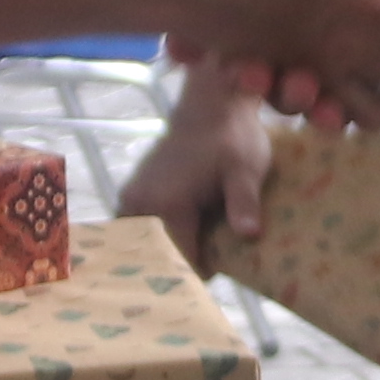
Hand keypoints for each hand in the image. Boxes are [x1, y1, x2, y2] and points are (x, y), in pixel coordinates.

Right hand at [120, 77, 280, 269]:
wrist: (210, 107)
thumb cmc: (233, 139)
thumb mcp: (247, 170)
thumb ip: (245, 202)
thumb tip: (249, 234)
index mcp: (168, 205)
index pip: (181, 263)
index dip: (203, 272)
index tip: (222, 269)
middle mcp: (141, 204)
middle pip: (160, 258)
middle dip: (182, 266)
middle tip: (210, 260)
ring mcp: (131, 199)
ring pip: (146, 247)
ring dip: (167, 252)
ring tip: (195, 247)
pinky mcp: (130, 195)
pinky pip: (138, 232)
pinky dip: (156, 240)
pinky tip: (179, 235)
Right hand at [167, 0, 379, 117]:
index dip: (239, 14)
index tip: (207, 31)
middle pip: (289, 41)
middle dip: (262, 63)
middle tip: (232, 69)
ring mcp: (372, 31)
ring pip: (319, 77)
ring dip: (298, 92)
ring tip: (282, 89)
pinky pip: (359, 102)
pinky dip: (342, 114)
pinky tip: (328, 113)